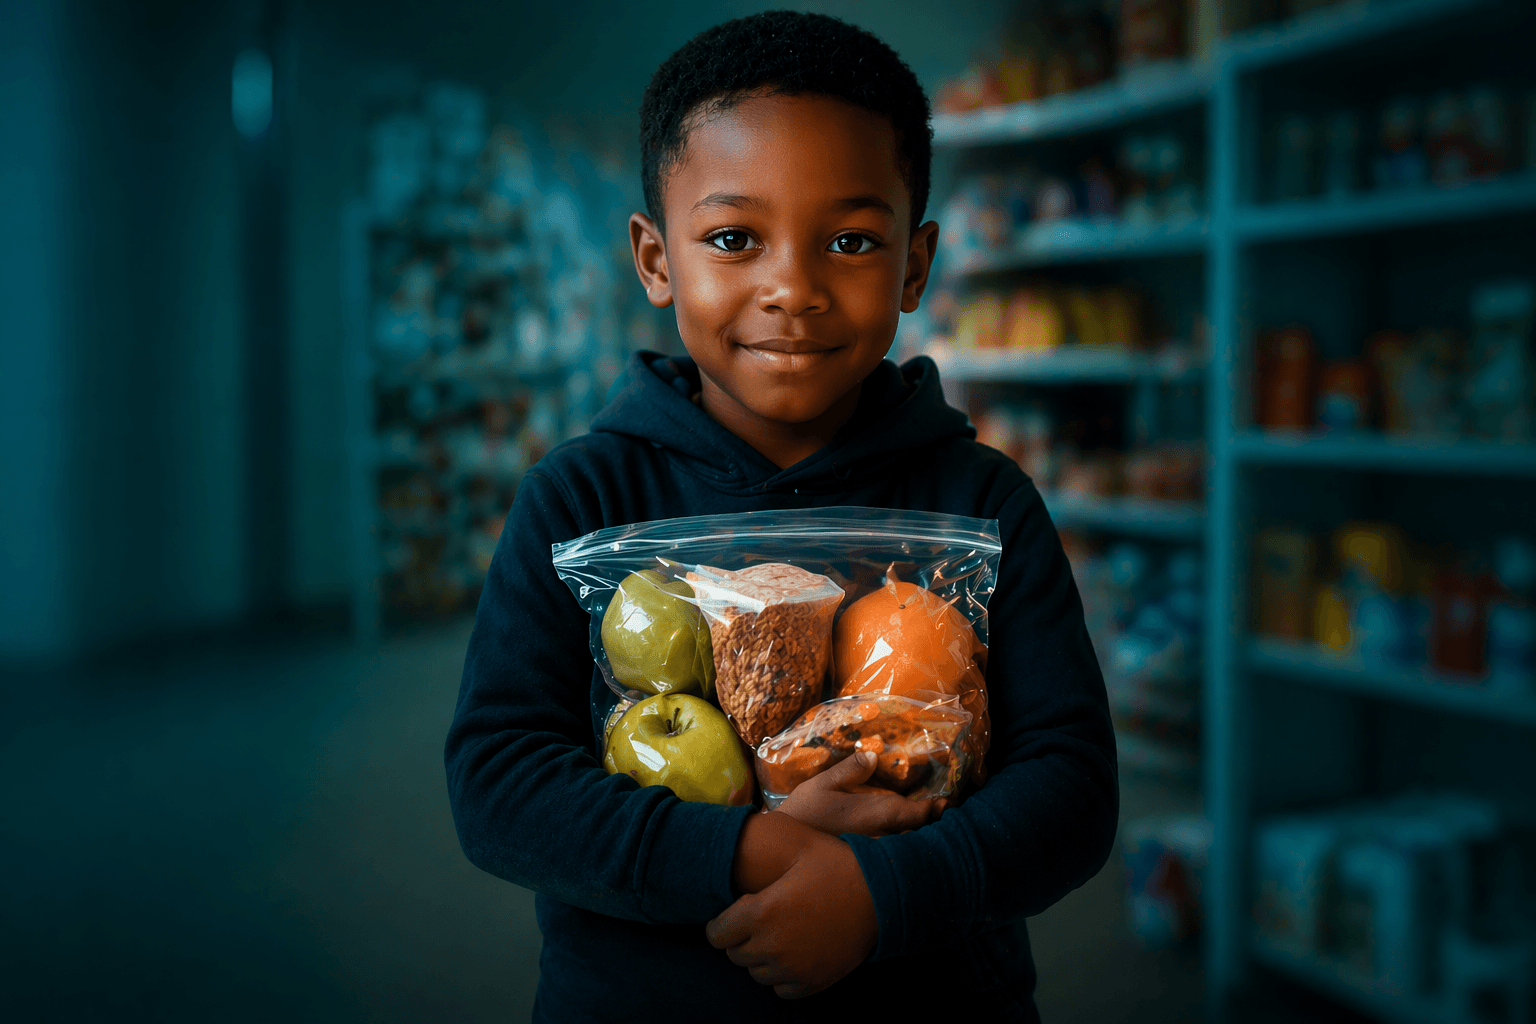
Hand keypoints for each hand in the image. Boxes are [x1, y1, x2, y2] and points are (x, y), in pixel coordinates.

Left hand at [708, 829, 877, 998]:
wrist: (879, 894)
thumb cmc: (837, 866)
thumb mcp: (797, 852)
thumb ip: (760, 864)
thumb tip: (733, 857)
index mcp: (761, 912)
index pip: (716, 934)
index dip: (722, 923)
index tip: (735, 915)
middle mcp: (772, 946)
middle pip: (735, 955)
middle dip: (741, 939)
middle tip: (760, 922)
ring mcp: (792, 968)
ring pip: (756, 973)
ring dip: (761, 957)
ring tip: (779, 935)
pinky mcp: (812, 982)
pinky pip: (780, 988)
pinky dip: (782, 975)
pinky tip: (795, 954)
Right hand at [777, 750, 945, 836]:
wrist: (783, 851)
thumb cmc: (804, 814)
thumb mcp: (823, 784)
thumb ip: (850, 770)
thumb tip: (873, 755)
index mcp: (878, 814)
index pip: (919, 813)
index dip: (937, 808)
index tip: (948, 801)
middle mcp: (883, 836)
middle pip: (918, 832)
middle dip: (932, 822)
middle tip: (944, 809)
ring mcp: (876, 850)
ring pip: (907, 843)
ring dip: (917, 833)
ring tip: (927, 821)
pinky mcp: (867, 859)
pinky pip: (893, 851)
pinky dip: (902, 843)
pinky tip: (901, 835)